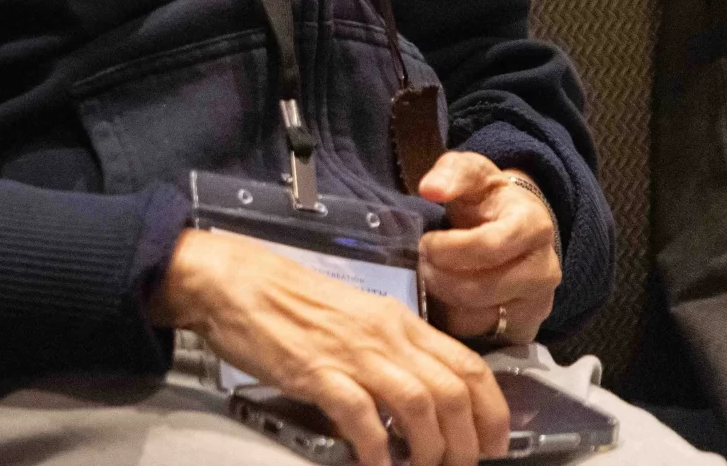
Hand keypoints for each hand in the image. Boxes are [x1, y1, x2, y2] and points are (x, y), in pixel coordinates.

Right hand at [156, 228, 508, 465]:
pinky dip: (378, 449)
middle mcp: (384, 335)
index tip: (496, 443)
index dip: (493, 412)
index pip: (468, 366)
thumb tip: (416, 393)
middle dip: (467, 443)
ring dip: (430, 450)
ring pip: (420, 406)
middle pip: (452, 393)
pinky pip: (362, 417)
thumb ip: (386, 348)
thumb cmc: (285, 298)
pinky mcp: (316, 371)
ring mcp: (352, 353)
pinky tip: (376, 465)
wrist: (231, 280)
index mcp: (397, 319)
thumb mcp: (353, 315)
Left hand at [419, 152, 561, 344]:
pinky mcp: (526, 327)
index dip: (449, 248)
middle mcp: (545, 269)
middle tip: (421, 263)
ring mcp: (539, 303)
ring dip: (445, 300)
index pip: (488, 246)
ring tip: (430, 278)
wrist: (516, 224)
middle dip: (441, 277)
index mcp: (534, 226)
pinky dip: (456, 320)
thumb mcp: (472, 172)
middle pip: (482, 288)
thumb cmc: (488, 198)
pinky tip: (445, 299)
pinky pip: (483, 335)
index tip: (426, 242)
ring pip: (480, 316)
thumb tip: (430, 188)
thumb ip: (452, 173)